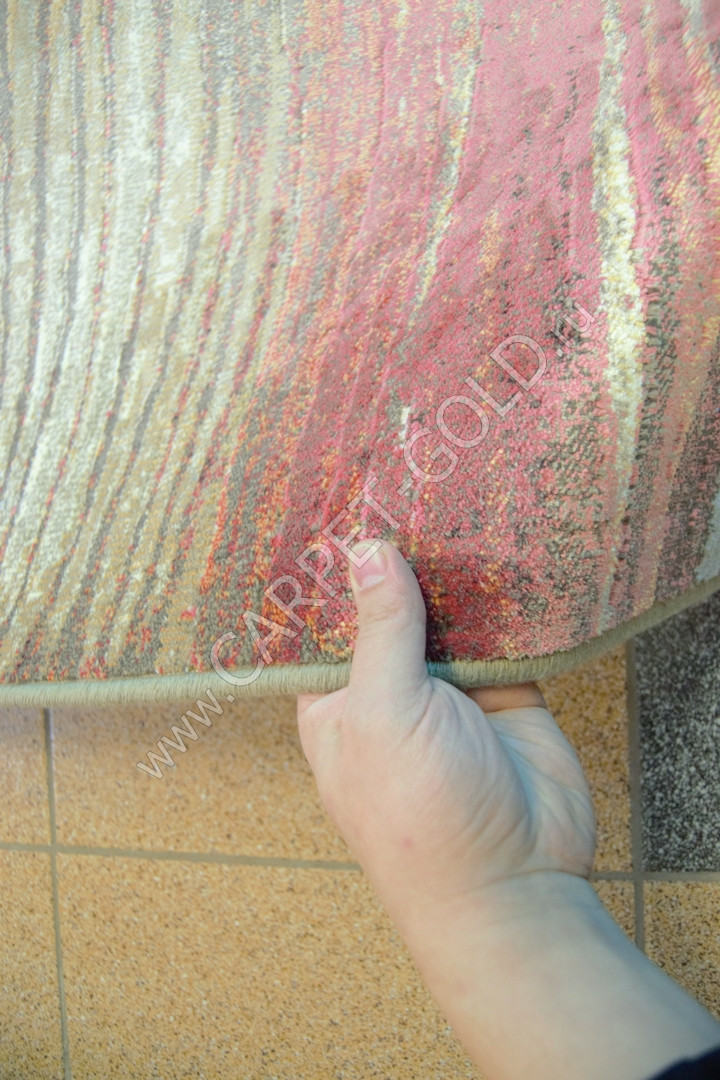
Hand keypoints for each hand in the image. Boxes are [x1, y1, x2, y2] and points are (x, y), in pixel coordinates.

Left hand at [297, 537, 595, 929]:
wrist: (517, 881)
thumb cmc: (418, 814)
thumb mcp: (383, 712)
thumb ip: (381, 630)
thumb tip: (368, 550)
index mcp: (337, 702)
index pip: (323, 626)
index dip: (329, 575)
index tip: (333, 507)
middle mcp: (389, 692)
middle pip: (387, 611)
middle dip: (394, 562)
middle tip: (398, 486)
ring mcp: (448, 691)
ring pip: (445, 615)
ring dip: (449, 573)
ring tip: (445, 499)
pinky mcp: (505, 689)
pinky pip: (500, 630)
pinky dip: (501, 597)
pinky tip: (497, 545)